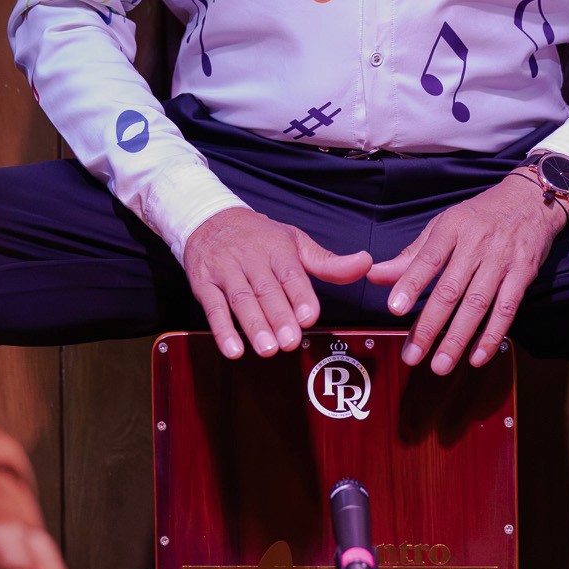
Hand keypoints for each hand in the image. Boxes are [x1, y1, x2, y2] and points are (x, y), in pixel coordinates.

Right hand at [183, 208, 372, 357]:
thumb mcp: (295, 242)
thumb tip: (365, 263)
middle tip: (290, 341)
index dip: (300, 295)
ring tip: (267, 349)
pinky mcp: (203, 283)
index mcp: (277, 248)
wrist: (210, 219)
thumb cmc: (259, 237)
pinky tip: (233, 348)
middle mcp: (250, 258)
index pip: (290, 273)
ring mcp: (225, 271)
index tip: (309, 316)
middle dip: (278, 317)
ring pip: (240, 299)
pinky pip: (212, 307)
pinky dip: (222, 330)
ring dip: (253, 326)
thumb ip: (328, 262)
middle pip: (265, 290)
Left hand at [367, 169, 568, 373]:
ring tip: (440, 365)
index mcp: (452, 228)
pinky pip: (507, 310)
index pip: (428, 259)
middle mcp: (477, 244)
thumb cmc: (480, 216)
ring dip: (458, 339)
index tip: (394, 309)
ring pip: (478, 305)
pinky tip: (476, 357)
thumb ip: (411, 256)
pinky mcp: (524, 274)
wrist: (531, 199)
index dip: (410, 284)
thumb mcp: (443, 225)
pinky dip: (492, 336)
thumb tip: (375, 275)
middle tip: (412, 355)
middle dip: (430, 326)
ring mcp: (502, 260)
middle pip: (451, 290)